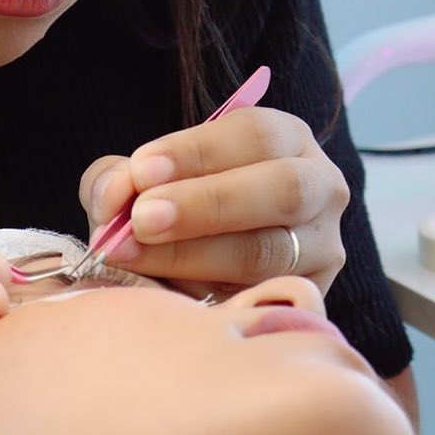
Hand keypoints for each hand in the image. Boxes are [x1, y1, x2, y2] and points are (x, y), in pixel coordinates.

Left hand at [79, 107, 348, 294]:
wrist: (191, 271)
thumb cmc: (170, 208)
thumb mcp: (142, 182)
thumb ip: (119, 179)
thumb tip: (114, 196)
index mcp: (286, 140)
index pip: (254, 134)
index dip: (196, 151)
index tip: (141, 170)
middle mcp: (319, 188)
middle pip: (281, 190)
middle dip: (206, 203)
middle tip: (143, 218)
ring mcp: (320, 249)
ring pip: (267, 252)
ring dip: (194, 253)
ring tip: (135, 252)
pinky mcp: (307, 300)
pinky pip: (259, 300)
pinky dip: (204, 297)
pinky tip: (162, 293)